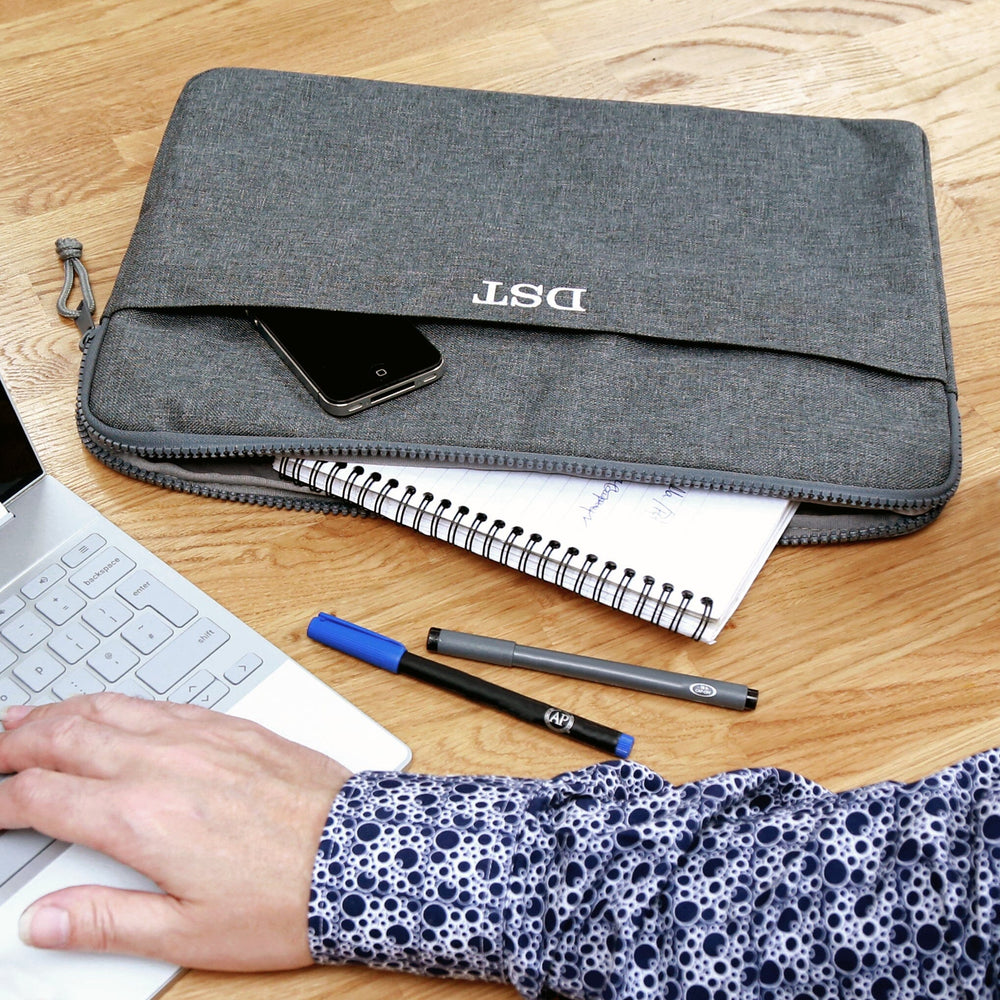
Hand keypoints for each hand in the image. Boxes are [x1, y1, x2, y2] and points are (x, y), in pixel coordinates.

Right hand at [0, 694, 350, 969]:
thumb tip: (39, 920)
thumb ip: (104, 922)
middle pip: (63, 737)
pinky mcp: (231, 726)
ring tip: (23, 717)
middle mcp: (163, 764)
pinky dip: (115, 702)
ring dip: (56, 712)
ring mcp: (199, 737)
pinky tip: (108, 709)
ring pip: (107, 708)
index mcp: (140, 818)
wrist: (358, 853)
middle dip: (13, 741)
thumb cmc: (283, 897)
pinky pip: (157, 701)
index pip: (41, 796)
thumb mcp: (186, 933)